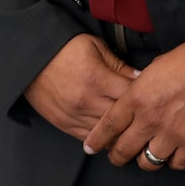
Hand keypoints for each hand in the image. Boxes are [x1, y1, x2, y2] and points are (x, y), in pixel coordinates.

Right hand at [24, 34, 138, 141]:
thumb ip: (119, 65)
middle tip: (147, 115)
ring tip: (133, 128)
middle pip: (122, 119)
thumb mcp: (96, 47)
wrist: (32, 58)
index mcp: (97, 79)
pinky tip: (112, 133)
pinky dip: (103, 138)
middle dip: (136, 118)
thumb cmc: (65, 49)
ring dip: (121, 132)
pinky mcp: (65, 125)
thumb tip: (141, 78)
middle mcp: (87, 101)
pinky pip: (90, 139)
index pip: (131, 96)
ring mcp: (75, 116)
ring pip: (107, 135)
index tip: (152, 96)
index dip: (145, 96)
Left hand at [83, 41, 184, 170]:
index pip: (109, 125)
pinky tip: (172, 154)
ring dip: (145, 160)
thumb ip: (139, 88)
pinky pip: (176, 164)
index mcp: (137, 98)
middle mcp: (150, 119)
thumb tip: (132, 99)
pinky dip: (172, 161)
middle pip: (123, 150)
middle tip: (116, 156)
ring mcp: (171, 133)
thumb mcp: (154, 68)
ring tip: (146, 155)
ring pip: (148, 162)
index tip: (89, 147)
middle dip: (116, 156)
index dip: (96, 140)